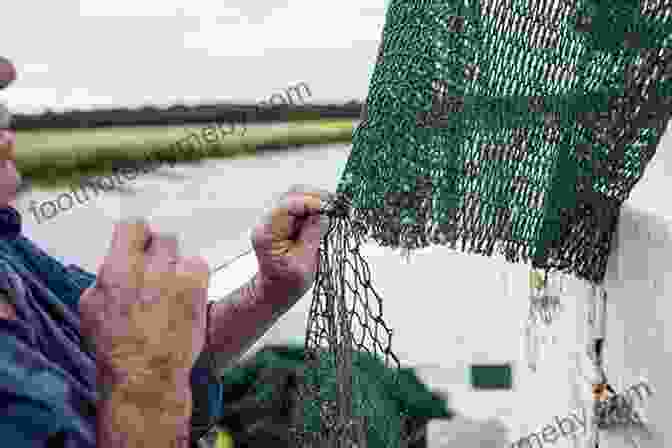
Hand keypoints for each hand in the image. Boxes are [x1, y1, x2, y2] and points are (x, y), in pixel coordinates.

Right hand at [79, 220, 209, 389]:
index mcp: (116, 269)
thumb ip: (104, 278)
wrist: (145, 377)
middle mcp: (146, 267)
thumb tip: (115, 262)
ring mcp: (173, 276)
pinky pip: (199, 264)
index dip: (137, 235)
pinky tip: (187, 295)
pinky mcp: (196, 287)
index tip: (140, 243)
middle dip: (160, 252)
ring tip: (172, 290)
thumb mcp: (91, 308)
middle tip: (159, 272)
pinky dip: (195, 275)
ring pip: (181, 251)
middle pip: (162, 237)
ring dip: (177, 265)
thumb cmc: (116, 349)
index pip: (132, 226)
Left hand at [250, 185, 332, 307]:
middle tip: (336, 206)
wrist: (273, 292)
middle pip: (291, 195)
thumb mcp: (304, 263)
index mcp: (267, 232)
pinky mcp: (281, 222)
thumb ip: (313, 236)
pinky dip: (313, 210)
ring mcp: (273, 220)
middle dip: (316, 198)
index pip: (289, 204)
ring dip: (316, 203)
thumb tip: (324, 216)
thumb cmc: (285, 284)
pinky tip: (324, 218)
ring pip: (296, 198)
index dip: (313, 201)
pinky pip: (298, 207)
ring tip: (333, 213)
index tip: (333, 205)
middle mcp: (266, 222)